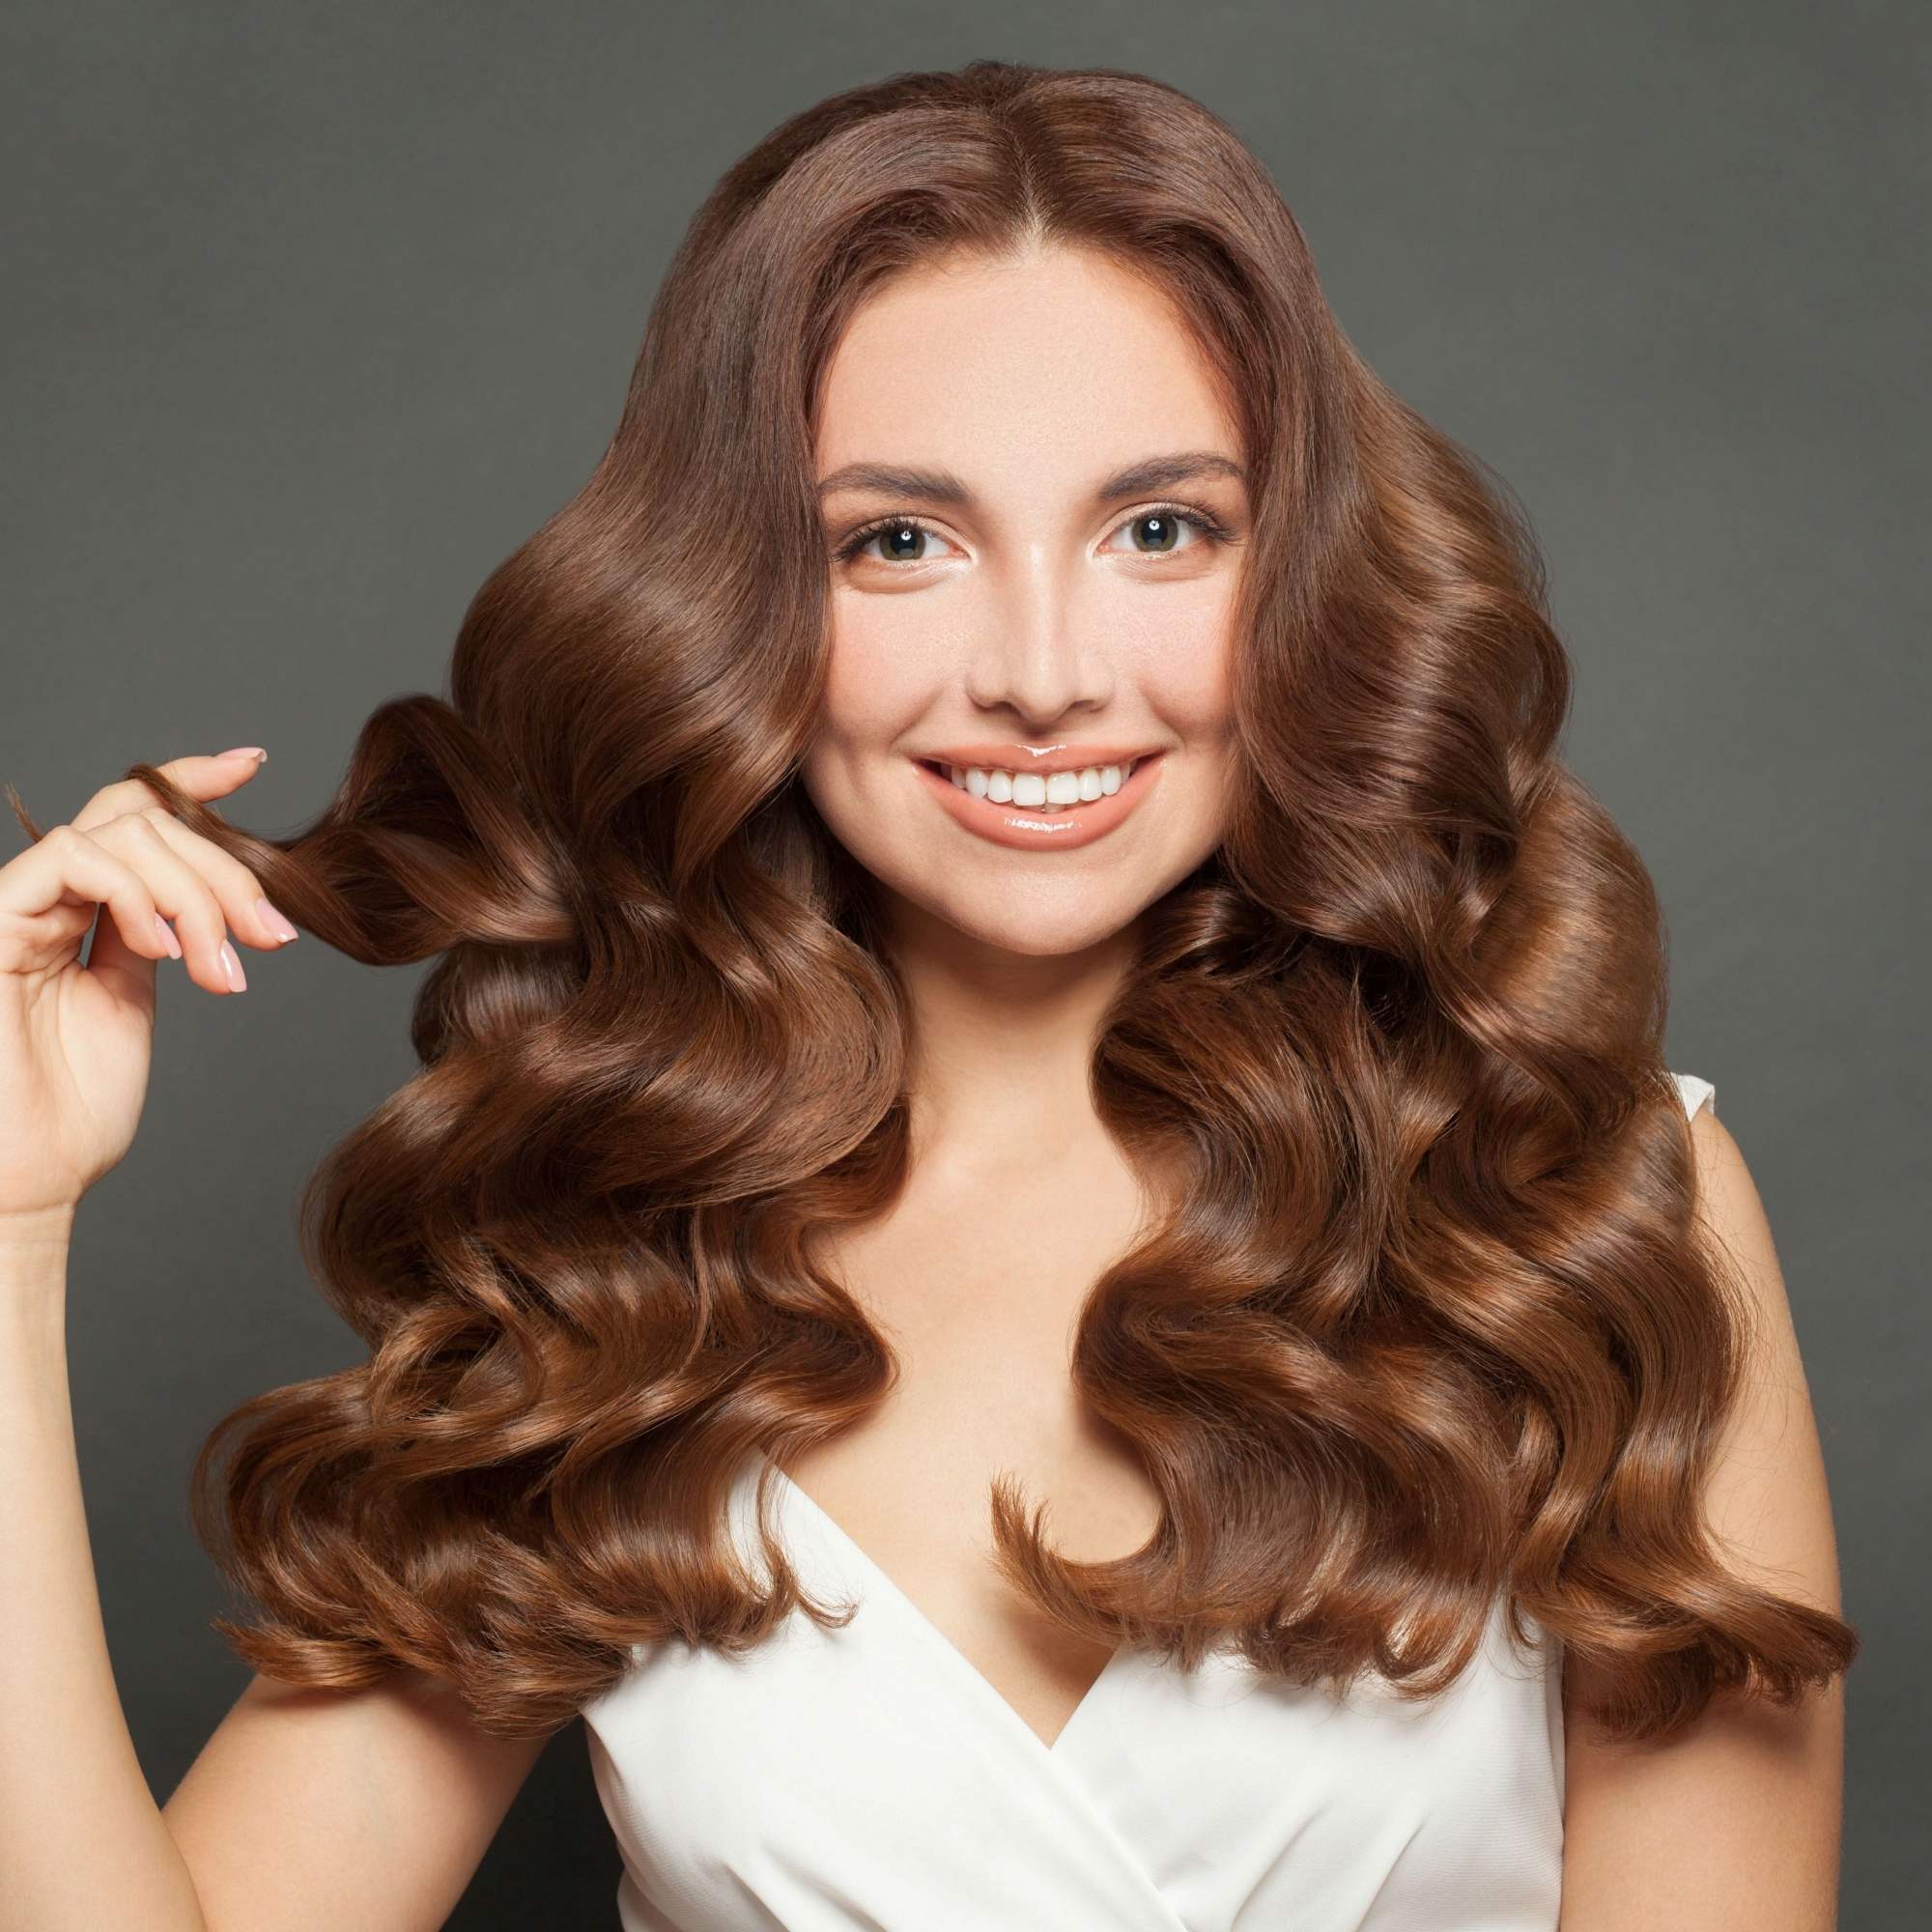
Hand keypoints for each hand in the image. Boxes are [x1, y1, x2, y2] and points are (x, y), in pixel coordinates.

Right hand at [0, 748, 297, 1230]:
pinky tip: (162, 948)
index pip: (132, 816)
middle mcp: (47, 898)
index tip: (253, 764)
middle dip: (223, 871)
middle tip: (267, 936)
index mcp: (84, 913)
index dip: (191, 779)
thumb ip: (161, 938)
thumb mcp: (135, 1003)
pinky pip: (73, 858)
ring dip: (192, 890)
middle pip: (145, 820)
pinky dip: (135, 891)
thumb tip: (213, 898)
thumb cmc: (75, 1110)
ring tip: (217, 965)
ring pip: (120, 831)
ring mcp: (17, 906)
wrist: (30, 1177)